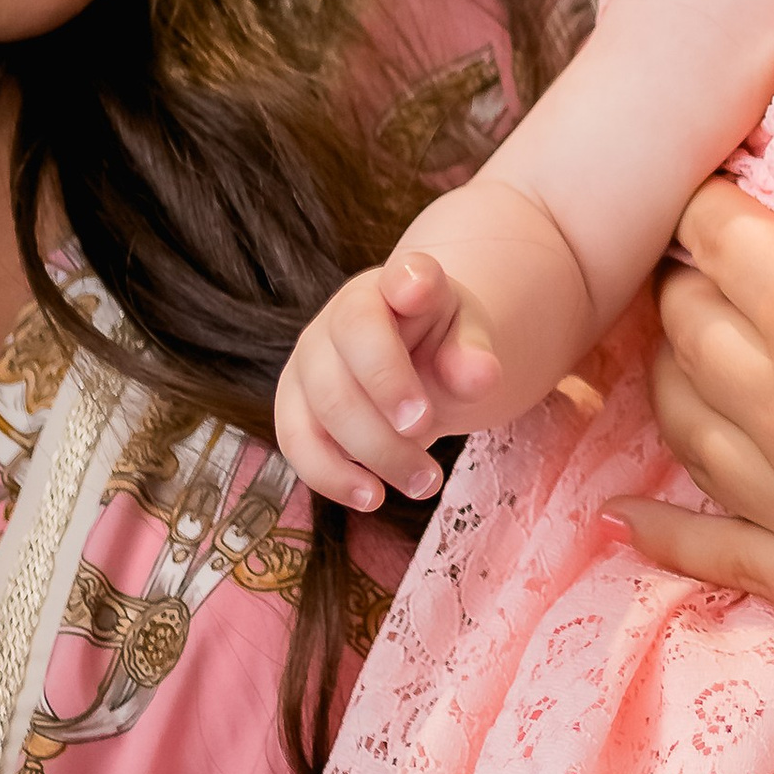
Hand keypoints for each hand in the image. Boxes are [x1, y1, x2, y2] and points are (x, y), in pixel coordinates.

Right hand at [274, 249, 503, 508]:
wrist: (410, 362)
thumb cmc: (443, 345)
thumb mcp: (469, 342)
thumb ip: (473, 356)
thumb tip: (480, 375)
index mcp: (400, 285)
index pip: (400, 276)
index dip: (408, 283)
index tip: (418, 293)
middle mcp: (344, 313)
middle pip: (354, 351)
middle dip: (391, 399)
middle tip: (432, 434)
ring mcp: (311, 357)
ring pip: (325, 405)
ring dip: (376, 451)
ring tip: (426, 482)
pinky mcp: (293, 402)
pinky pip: (297, 441)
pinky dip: (332, 476)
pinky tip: (373, 497)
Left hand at [607, 0, 773, 625]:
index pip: (709, 237)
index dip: (714, 205)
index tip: (733, 195)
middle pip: (685, 333)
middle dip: (691, 290)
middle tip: (716, 268)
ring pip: (691, 436)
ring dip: (680, 387)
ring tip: (699, 355)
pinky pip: (724, 560)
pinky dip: (667, 532)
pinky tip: (631, 514)